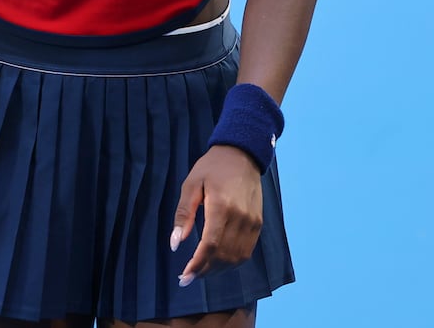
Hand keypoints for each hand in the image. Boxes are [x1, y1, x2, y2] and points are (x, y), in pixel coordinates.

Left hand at [170, 144, 263, 285]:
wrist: (242, 155)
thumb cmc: (212, 168)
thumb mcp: (191, 185)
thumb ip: (183, 214)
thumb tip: (175, 243)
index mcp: (221, 206)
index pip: (210, 245)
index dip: (197, 264)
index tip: (184, 277)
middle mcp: (241, 218)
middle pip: (223, 255)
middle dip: (205, 271)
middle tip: (188, 278)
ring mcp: (252, 223)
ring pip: (236, 257)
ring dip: (218, 270)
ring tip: (200, 272)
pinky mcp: (258, 224)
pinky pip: (246, 251)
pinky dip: (231, 262)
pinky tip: (217, 263)